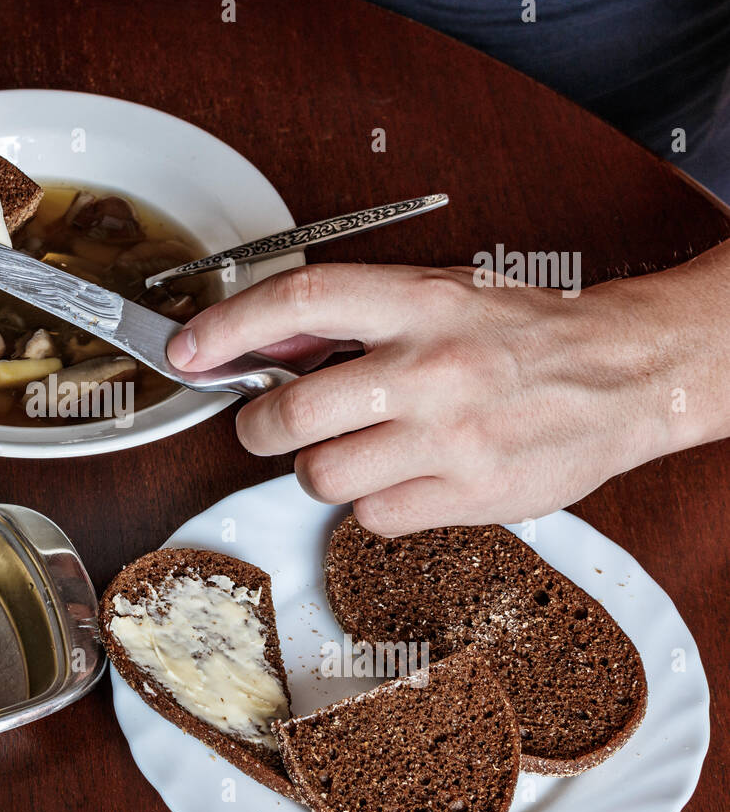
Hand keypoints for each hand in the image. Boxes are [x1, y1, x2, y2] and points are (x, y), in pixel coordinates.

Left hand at [166, 261, 724, 534]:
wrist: (625, 374)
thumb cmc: (521, 333)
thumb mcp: (438, 294)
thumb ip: (351, 316)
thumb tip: (259, 340)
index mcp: (418, 302)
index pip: (296, 302)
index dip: (226, 328)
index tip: (187, 352)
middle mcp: (429, 368)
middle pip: (288, 413)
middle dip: (257, 427)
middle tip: (268, 425)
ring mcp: (449, 437)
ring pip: (320, 476)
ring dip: (318, 469)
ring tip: (357, 448)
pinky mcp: (468, 495)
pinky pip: (371, 517)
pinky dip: (372, 504)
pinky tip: (404, 475)